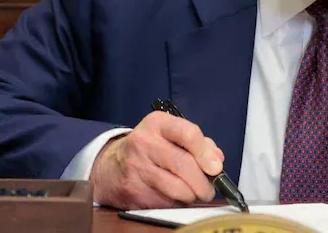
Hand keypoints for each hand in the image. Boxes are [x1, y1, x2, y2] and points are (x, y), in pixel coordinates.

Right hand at [89, 111, 224, 209]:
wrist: (111, 166)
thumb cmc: (149, 149)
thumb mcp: (170, 136)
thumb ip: (198, 144)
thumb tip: (217, 159)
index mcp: (158, 123)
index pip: (187, 133)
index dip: (205, 152)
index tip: (216, 167)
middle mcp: (144, 142)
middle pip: (183, 164)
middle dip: (203, 182)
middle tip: (208, 190)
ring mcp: (136, 167)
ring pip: (176, 188)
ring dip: (190, 196)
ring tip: (191, 193)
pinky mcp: (133, 190)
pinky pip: (164, 202)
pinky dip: (175, 203)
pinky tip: (172, 196)